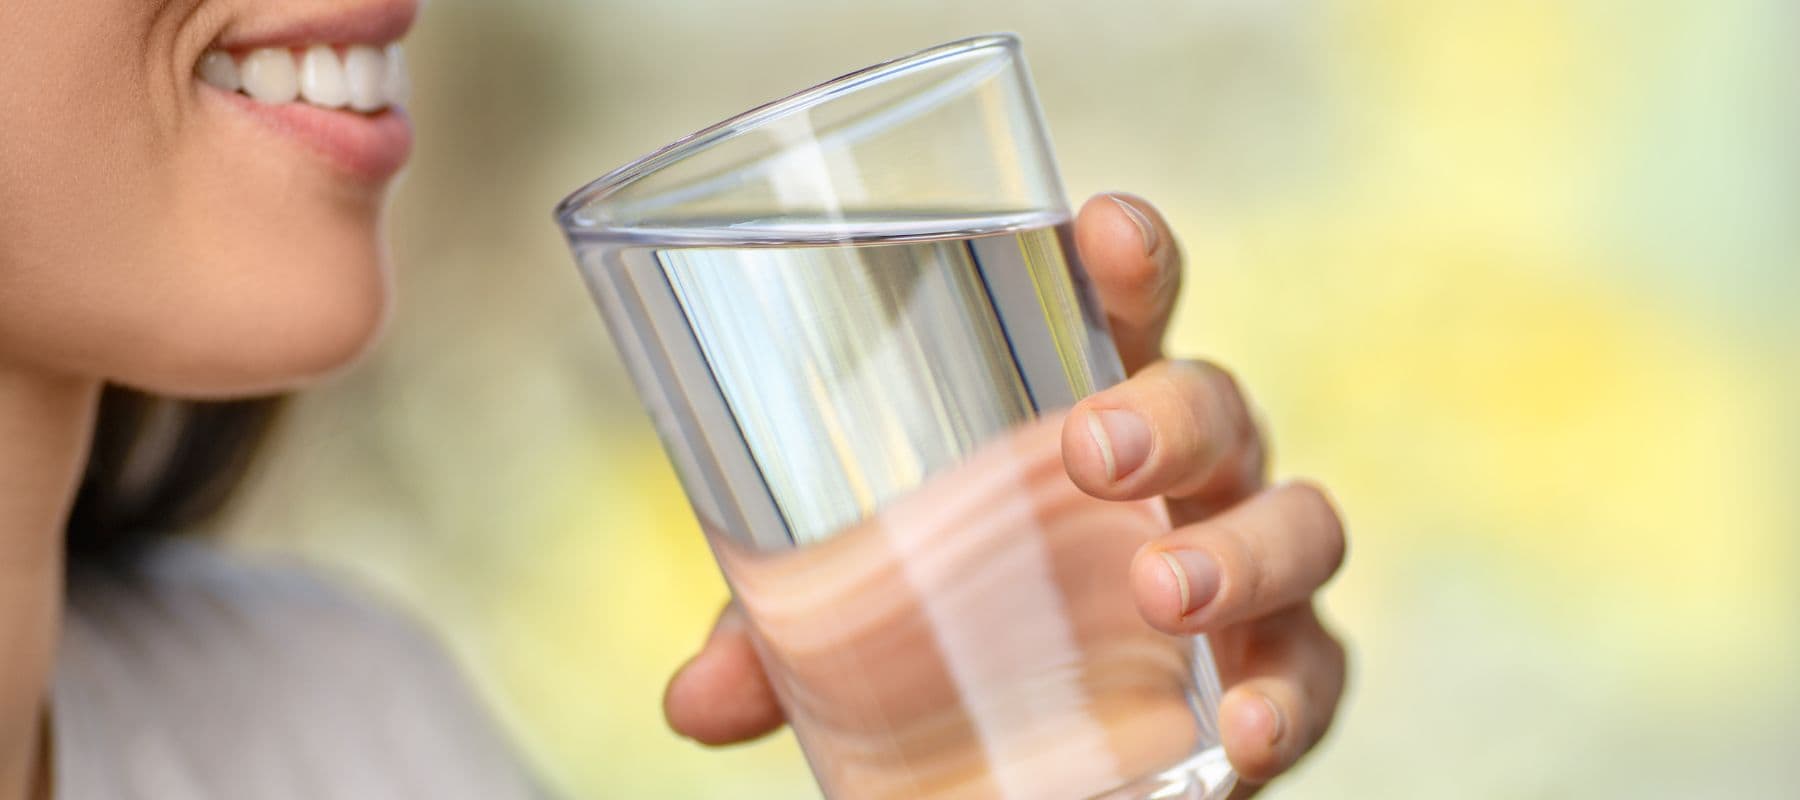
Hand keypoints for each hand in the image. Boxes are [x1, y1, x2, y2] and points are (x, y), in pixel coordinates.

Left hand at [662, 193, 1347, 797]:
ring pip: (1299, 519)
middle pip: (1218, 402)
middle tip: (1091, 449)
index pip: (1125, 307)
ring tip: (1162, 588)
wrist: (1067, 744)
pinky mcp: (1281, 673)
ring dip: (1239, 549)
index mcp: (1092, 411)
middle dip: (1170, 409)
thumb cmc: (967, 624)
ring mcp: (1246, 569)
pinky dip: (1288, 699)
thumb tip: (694, 699)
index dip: (1127, 258)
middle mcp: (1187, 477)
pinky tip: (1243, 735)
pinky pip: (1318, 670)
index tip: (1099, 228)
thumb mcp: (867, 616)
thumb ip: (786, 638)